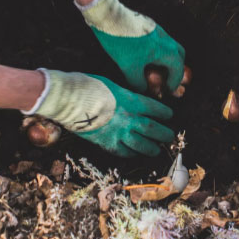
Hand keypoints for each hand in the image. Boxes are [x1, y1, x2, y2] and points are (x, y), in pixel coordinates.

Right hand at [32, 70, 174, 155]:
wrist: (69, 100)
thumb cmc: (88, 87)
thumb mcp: (113, 85)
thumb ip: (126, 95)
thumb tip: (132, 100)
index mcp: (132, 101)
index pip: (156, 109)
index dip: (165, 114)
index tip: (169, 116)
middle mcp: (130, 118)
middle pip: (154, 130)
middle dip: (164, 134)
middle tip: (169, 136)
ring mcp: (119, 133)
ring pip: (143, 145)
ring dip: (152, 148)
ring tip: (156, 150)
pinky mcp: (108, 144)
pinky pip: (125, 152)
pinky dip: (132, 154)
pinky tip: (135, 153)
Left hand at [80, 0, 185, 92]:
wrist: (110, 16)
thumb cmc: (121, 42)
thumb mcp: (129, 67)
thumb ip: (138, 81)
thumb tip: (143, 89)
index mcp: (165, 51)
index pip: (178, 69)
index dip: (174, 82)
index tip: (168, 90)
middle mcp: (166, 39)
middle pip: (179, 55)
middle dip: (175, 68)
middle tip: (166, 77)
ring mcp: (158, 30)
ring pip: (170, 46)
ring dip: (166, 58)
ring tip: (155, 67)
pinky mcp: (149, 25)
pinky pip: (160, 40)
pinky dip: (159, 50)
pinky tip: (145, 54)